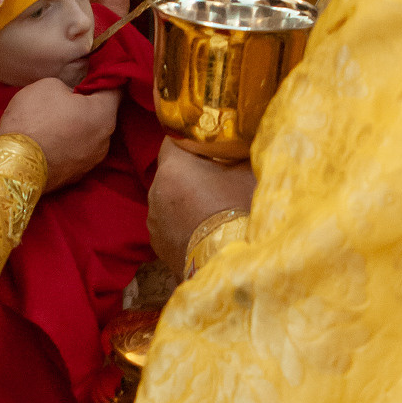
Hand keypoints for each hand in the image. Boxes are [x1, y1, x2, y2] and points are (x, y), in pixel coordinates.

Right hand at [0, 79, 117, 189]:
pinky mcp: (75, 177)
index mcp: (103, 115)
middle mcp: (104, 141)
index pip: (115, 91)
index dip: (105, 79)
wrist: (14, 165)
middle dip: (89, 106)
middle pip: (102, 116)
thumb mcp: (48, 85)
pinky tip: (50, 141)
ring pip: (89, 137)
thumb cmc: (32, 120)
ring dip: (78, 128)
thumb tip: (70, 97)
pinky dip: (67, 146)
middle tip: (70, 97)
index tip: (94, 73)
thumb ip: (68, 87)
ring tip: (56, 122)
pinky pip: (76, 153)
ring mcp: (90, 163)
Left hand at [148, 137, 254, 273]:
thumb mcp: (247, 174)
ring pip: (168, 198)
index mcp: (174, 166)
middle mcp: (156, 189)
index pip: (172, 138)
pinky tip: (202, 229)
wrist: (228, 264)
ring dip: (184, 198)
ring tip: (209, 207)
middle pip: (171, 170)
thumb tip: (243, 142)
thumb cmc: (239, 211)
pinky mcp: (157, 243)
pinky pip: (169, 222)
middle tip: (215, 175)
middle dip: (189, 170)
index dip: (190, 138)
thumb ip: (239, 154)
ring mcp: (154, 218)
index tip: (207, 143)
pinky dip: (181, 221)